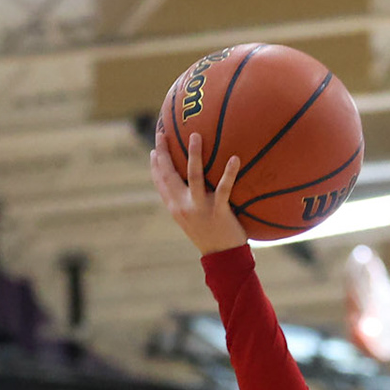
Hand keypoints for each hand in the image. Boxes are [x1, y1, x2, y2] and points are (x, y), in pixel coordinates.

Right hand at [149, 128, 247, 254]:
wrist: (223, 257)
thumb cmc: (210, 235)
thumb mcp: (192, 219)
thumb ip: (188, 201)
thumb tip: (190, 182)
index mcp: (175, 207)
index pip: (160, 182)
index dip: (155, 164)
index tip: (155, 147)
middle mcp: (183, 206)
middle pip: (169, 174)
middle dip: (164, 152)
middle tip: (163, 132)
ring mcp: (200, 208)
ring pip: (194, 176)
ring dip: (194, 155)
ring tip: (196, 136)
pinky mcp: (219, 211)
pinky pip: (224, 188)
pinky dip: (229, 173)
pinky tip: (234, 158)